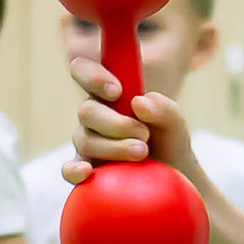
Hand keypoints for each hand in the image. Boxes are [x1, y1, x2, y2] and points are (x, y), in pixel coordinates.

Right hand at [63, 51, 201, 186]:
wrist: (172, 171)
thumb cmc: (168, 138)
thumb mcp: (174, 120)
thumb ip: (163, 107)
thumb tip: (138, 103)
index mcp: (107, 92)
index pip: (83, 70)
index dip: (92, 76)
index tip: (117, 91)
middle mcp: (93, 115)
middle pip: (86, 111)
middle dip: (116, 124)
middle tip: (145, 135)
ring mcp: (88, 142)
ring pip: (84, 140)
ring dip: (113, 148)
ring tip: (142, 153)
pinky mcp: (87, 168)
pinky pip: (69, 169)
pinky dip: (74, 171)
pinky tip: (87, 172)